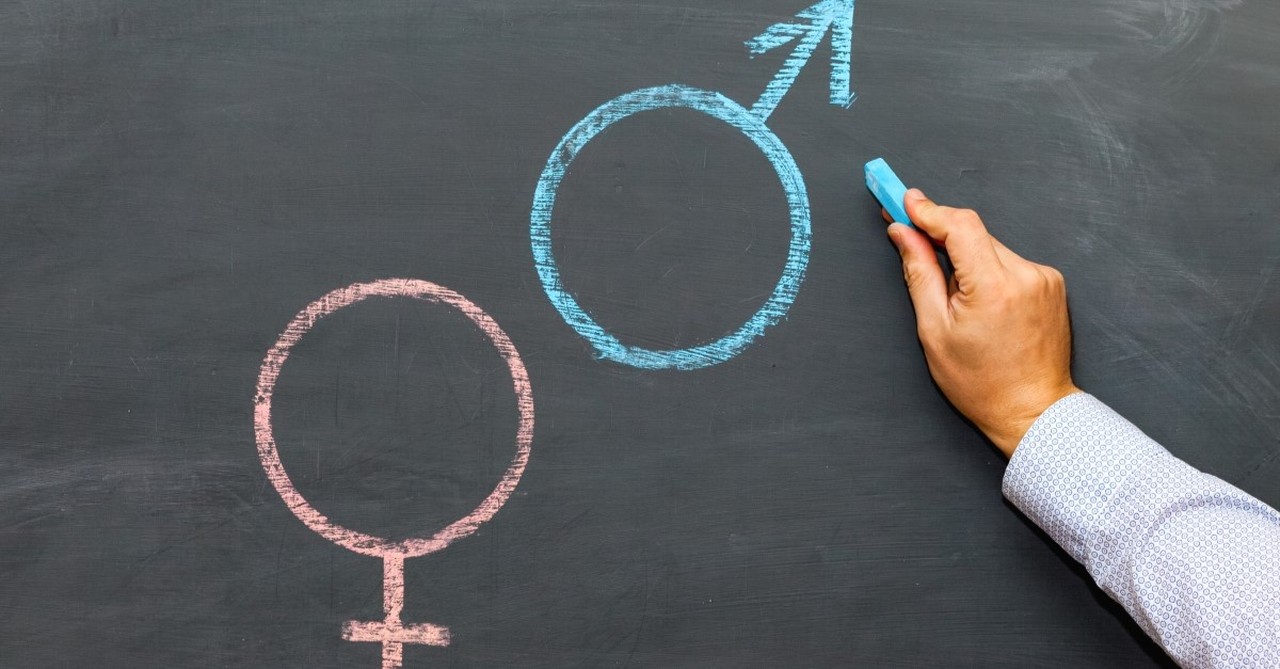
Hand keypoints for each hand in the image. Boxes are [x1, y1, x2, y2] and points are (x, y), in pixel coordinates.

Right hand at [885, 189, 1079, 457]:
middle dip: (941, 237)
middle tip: (909, 237)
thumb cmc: (981, 382)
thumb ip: (919, 273)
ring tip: (959, 301)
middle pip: (973, 234)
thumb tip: (903, 234)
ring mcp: (1043, 278)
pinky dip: (989, 271)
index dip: (927, 209)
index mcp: (993, 288)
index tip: (902, 200)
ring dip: (967, 259)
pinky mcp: (1051, 283)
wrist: (1033, 409)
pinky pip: (1009, 262)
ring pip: (990, 247)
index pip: (959, 226)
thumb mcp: (935, 330)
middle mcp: (1025, 275)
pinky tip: (983, 304)